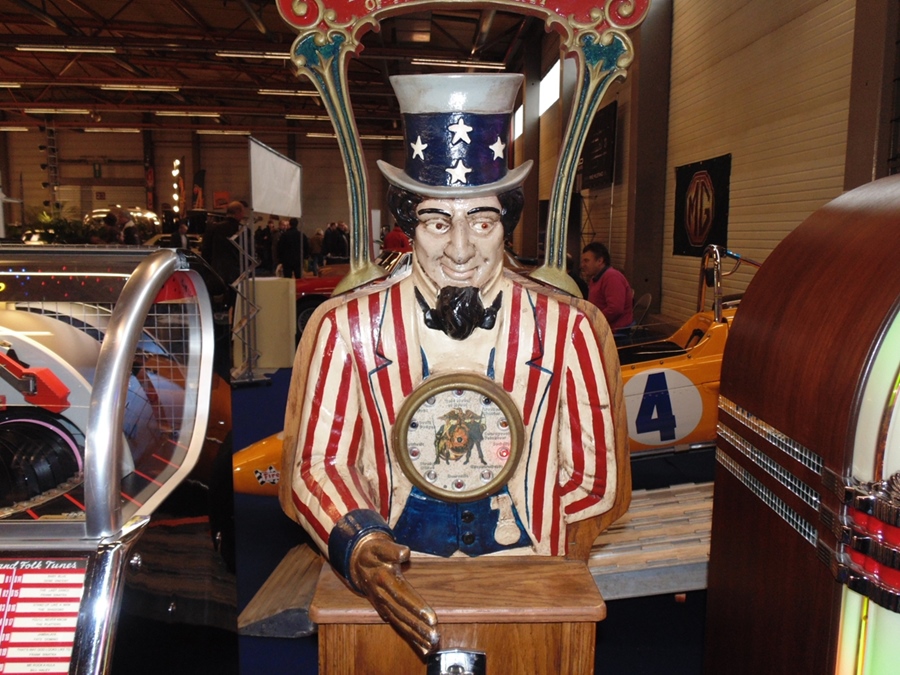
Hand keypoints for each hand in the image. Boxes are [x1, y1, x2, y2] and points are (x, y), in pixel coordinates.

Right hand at [349, 532, 439, 656]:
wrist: (356, 560)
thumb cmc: (373, 552)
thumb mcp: (380, 546)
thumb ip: (392, 550)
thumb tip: (404, 553)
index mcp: (384, 579)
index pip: (403, 596)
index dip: (418, 608)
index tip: (432, 618)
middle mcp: (382, 595)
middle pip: (403, 614)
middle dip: (419, 627)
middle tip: (435, 637)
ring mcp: (382, 605)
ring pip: (400, 622)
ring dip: (415, 635)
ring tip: (430, 644)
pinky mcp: (384, 610)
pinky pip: (397, 625)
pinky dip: (409, 636)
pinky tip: (421, 646)